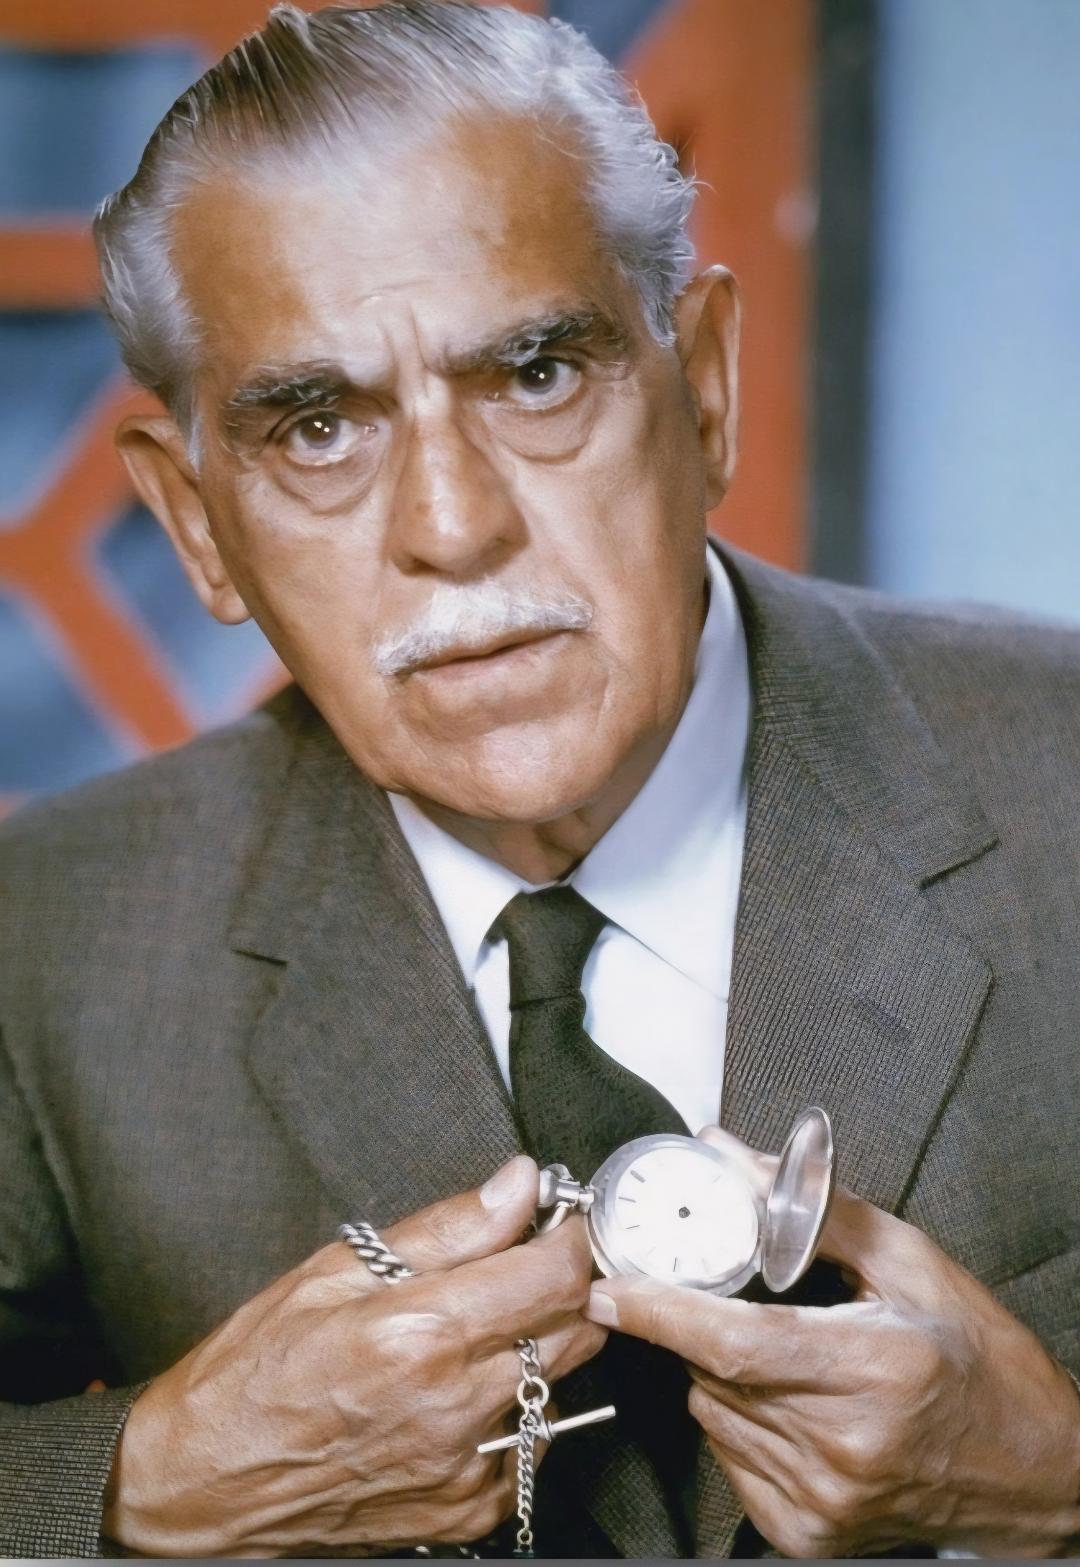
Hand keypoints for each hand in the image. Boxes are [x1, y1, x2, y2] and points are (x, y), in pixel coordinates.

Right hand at [104, 1155, 604, 1556]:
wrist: (203, 1481)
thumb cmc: (254, 1370)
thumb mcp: (336, 1269)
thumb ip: (445, 1228)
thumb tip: (517, 1184)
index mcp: (420, 1336)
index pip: (556, 1277)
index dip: (572, 1235)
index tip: (560, 1217)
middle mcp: (453, 1407)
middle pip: (576, 1328)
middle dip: (564, 1283)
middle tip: (526, 1259)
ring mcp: (464, 1468)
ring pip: (562, 1384)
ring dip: (543, 1343)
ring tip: (482, 1325)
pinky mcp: (467, 1511)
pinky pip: (533, 1443)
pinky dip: (517, 1406)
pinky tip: (466, 1388)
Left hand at [586, 1127, 1079, 1558]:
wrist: (1031, 1472)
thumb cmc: (978, 1359)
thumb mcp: (911, 1263)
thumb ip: (813, 1208)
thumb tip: (728, 1157)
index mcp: (874, 1368)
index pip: (736, 1342)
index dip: (662, 1311)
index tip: (611, 1286)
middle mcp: (843, 1444)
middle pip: (713, 1372)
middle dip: (701, 1324)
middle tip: (733, 1296)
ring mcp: (823, 1499)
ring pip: (712, 1412)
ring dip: (725, 1373)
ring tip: (791, 1356)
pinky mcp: (808, 1534)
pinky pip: (730, 1456)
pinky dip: (741, 1420)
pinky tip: (795, 1406)